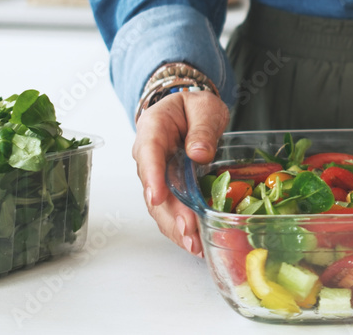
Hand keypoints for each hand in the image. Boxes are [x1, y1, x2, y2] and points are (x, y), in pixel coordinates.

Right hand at [132, 90, 229, 255]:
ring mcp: (155, 176)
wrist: (189, 112)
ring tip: (195, 246)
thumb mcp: (204, 107)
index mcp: (153, 128)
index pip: (148, 153)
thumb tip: (199, 153)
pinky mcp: (167, 190)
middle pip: (153, 188)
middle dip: (170, 214)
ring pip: (160, 207)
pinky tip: (196, 244)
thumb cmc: (194, 108)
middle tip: (188, 231)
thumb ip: (202, 128)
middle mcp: (148, 156)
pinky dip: (182, 229)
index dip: (152, 177)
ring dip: (176, 228)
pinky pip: (171, 212)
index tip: (156, 197)